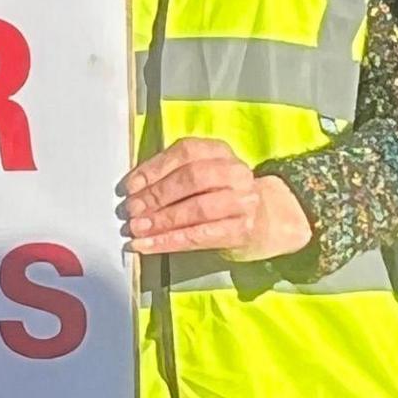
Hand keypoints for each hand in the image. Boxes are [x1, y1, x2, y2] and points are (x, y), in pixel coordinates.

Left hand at [121, 138, 311, 260]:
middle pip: (192, 178)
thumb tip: (133, 190)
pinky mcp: (243, 230)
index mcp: (220, 151)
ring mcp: (243, 202)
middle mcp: (235, 173)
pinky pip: (200, 236)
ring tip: (136, 228)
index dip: (154, 168)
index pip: (185, 152)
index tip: (129, 185)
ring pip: (197, 208)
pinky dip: (168, 241)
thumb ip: (173, 176)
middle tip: (130, 209)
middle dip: (156, 194)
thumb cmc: (224, 197)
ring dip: (161, 220)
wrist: (268, 221)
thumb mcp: (204, 176)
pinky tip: (146, 246)